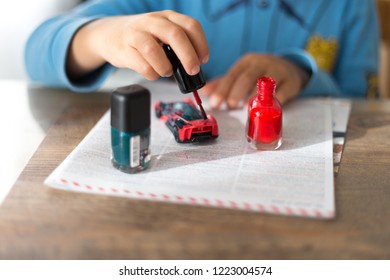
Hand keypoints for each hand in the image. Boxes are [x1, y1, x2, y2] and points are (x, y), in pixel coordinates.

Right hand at [67, 11, 208, 79]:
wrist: (110, 34)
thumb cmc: (143, 38)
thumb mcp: (163, 34)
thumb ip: (179, 45)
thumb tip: (195, 67)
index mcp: (168, 17)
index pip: (191, 25)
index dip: (201, 44)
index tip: (203, 60)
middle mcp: (153, 21)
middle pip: (175, 35)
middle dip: (188, 56)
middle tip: (192, 71)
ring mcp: (137, 33)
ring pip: (154, 50)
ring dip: (165, 66)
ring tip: (167, 72)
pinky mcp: (124, 48)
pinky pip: (141, 65)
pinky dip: (151, 73)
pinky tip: (152, 73)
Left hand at [201, 53, 309, 107]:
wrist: (290, 68)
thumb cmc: (260, 73)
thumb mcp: (242, 74)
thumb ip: (223, 83)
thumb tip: (204, 92)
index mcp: (247, 62)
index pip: (232, 75)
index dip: (222, 89)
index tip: (214, 103)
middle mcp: (262, 63)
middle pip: (247, 77)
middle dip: (237, 92)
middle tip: (230, 105)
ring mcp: (278, 71)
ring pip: (265, 83)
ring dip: (254, 96)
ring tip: (245, 108)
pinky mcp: (291, 82)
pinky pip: (283, 92)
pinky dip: (273, 101)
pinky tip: (265, 109)